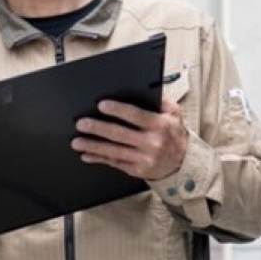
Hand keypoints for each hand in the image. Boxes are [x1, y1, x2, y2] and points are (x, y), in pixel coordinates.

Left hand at [71, 98, 187, 180]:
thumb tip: (145, 89)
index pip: (135, 116)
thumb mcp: (174, 114)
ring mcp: (144, 158)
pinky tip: (86, 155)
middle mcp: (151, 143)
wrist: (184, 163)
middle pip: (120, 134)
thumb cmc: (174, 134)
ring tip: (77, 141)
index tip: (101, 105)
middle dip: (98, 128)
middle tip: (82, 123)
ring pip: (114, 151)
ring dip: (93, 146)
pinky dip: (99, 159)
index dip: (117, 110)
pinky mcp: (137, 170)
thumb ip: (161, 101)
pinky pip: (115, 163)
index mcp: (160, 125)